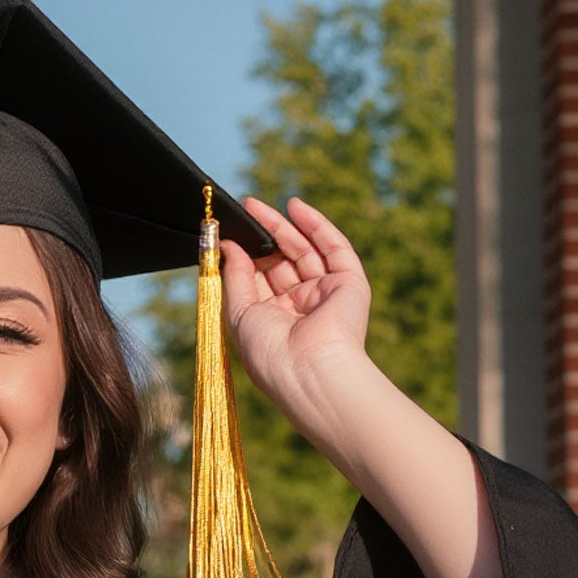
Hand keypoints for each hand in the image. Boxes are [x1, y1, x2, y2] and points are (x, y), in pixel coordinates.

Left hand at [219, 193, 373, 429]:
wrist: (309, 370)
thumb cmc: (269, 352)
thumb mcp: (239, 313)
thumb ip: (234, 277)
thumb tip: (228, 246)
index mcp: (275, 322)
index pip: (260, 281)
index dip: (247, 256)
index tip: (229, 234)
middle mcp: (301, 308)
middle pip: (282, 262)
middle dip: (264, 236)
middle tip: (245, 210)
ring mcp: (326, 294)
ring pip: (305, 250)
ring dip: (284, 226)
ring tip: (257, 206)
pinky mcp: (349, 283)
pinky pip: (334, 247)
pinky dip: (315, 225)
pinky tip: (295, 206)